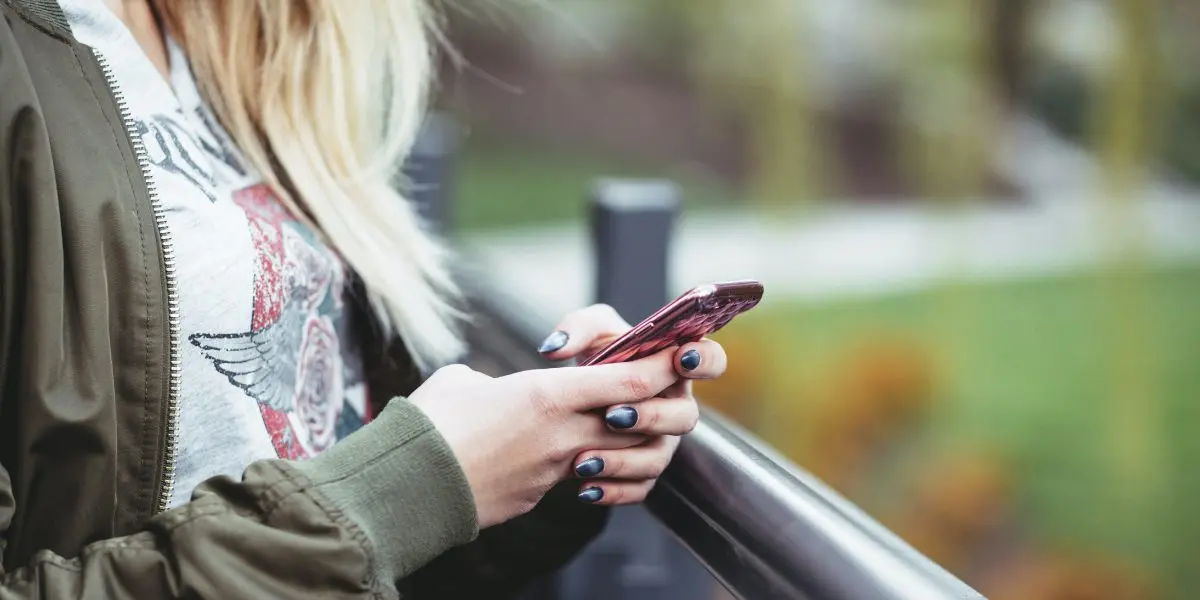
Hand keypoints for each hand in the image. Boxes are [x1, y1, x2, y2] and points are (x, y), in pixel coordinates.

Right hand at [408, 349, 677, 528]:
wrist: (408, 488)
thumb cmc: (429, 424)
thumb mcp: (463, 381)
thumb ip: (495, 380)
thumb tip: (493, 390)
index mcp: (547, 395)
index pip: (629, 380)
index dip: (661, 366)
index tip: (678, 354)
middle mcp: (562, 435)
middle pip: (637, 420)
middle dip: (655, 405)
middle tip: (656, 389)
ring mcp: (554, 471)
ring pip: (617, 454)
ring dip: (627, 442)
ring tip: (616, 427)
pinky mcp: (539, 496)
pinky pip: (583, 480)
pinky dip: (592, 470)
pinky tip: (577, 461)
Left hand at [537, 304, 727, 504]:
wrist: (575, 399)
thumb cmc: (596, 356)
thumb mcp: (589, 332)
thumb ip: (578, 328)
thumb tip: (555, 349)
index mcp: (675, 366)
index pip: (711, 361)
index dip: (704, 360)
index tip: (680, 358)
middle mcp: (675, 407)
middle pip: (685, 417)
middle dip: (651, 416)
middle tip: (612, 415)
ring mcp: (662, 442)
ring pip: (658, 458)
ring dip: (623, 460)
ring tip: (583, 460)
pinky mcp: (643, 472)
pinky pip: (638, 489)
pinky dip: (612, 491)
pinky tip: (584, 488)